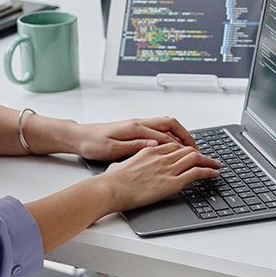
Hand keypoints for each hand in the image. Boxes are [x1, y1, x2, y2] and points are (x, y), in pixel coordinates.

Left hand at [69, 116, 195, 160]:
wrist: (79, 137)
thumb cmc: (93, 143)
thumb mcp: (112, 148)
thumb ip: (135, 146)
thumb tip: (155, 145)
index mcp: (135, 128)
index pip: (165, 133)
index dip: (180, 144)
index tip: (192, 153)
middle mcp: (139, 123)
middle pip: (170, 123)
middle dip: (185, 135)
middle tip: (196, 148)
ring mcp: (137, 125)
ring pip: (165, 125)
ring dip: (179, 134)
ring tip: (189, 147)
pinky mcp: (134, 129)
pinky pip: (158, 128)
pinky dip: (169, 135)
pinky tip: (172, 145)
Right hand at [101, 142, 220, 211]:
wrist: (112, 188)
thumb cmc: (112, 181)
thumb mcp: (118, 166)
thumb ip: (123, 165)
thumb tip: (118, 168)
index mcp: (149, 150)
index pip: (173, 145)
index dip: (184, 149)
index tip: (190, 153)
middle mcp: (161, 156)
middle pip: (187, 149)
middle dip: (200, 153)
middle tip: (208, 158)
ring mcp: (168, 168)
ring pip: (196, 158)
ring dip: (209, 161)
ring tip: (216, 165)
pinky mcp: (173, 182)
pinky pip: (197, 172)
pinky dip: (209, 171)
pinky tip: (214, 174)